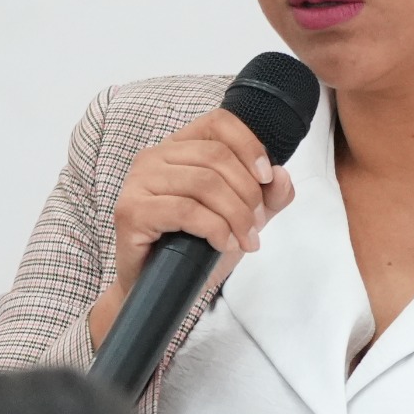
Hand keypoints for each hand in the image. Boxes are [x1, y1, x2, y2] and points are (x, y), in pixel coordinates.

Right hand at [87, 109, 296, 346]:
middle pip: (216, 156)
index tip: (266, 179)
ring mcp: (139, 183)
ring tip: (245, 240)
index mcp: (177, 148)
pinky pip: (186, 211)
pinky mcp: (132, 211)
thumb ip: (267, 197)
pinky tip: (224, 244)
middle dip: (247, 193)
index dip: (249, 146)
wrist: (159, 289)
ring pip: (204, 183)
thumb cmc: (194, 248)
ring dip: (236, 215)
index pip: (218, 123)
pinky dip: (215, 229)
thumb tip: (282, 176)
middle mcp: (153, 157)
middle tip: (256, 226)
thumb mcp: (240, 218)